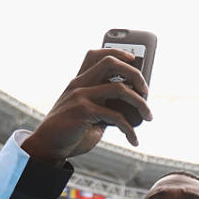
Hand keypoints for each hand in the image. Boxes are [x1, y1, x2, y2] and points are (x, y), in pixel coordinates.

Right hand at [22, 49, 153, 164]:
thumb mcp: (90, 113)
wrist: (50, 145)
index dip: (118, 52)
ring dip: (140, 103)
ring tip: (148, 116)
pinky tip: (133, 139)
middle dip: (135, 74)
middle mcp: (80, 84)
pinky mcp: (84, 111)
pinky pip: (117, 117)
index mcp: (80, 81)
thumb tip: (134, 102)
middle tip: (146, 91)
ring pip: (120, 88)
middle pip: (111, 63)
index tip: (135, 60)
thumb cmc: (72, 130)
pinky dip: (130, 129)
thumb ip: (105, 104)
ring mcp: (81, 96)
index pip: (96, 55)